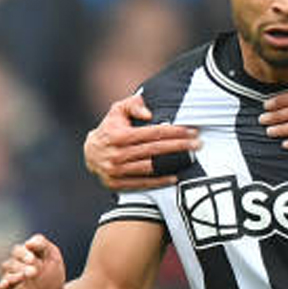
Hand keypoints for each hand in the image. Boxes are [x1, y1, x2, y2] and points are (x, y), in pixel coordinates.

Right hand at [0, 234, 65, 288]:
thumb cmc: (52, 278)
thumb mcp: (53, 258)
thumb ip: (43, 245)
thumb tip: (28, 242)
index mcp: (22, 258)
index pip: (18, 250)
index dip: (24, 252)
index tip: (33, 257)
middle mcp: (13, 269)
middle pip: (11, 262)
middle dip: (22, 265)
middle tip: (34, 271)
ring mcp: (10, 283)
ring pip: (6, 275)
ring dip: (16, 275)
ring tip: (29, 276)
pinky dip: (1, 287)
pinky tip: (6, 284)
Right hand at [84, 94, 199, 190]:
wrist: (89, 153)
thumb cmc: (110, 128)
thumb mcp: (117, 110)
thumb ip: (133, 105)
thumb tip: (149, 112)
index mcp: (119, 135)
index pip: (153, 133)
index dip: (175, 132)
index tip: (192, 131)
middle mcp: (117, 154)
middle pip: (155, 150)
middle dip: (180, 146)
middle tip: (198, 144)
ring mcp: (116, 171)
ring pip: (151, 167)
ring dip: (173, 163)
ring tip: (191, 158)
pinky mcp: (116, 184)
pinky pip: (142, 183)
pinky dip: (159, 181)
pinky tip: (175, 177)